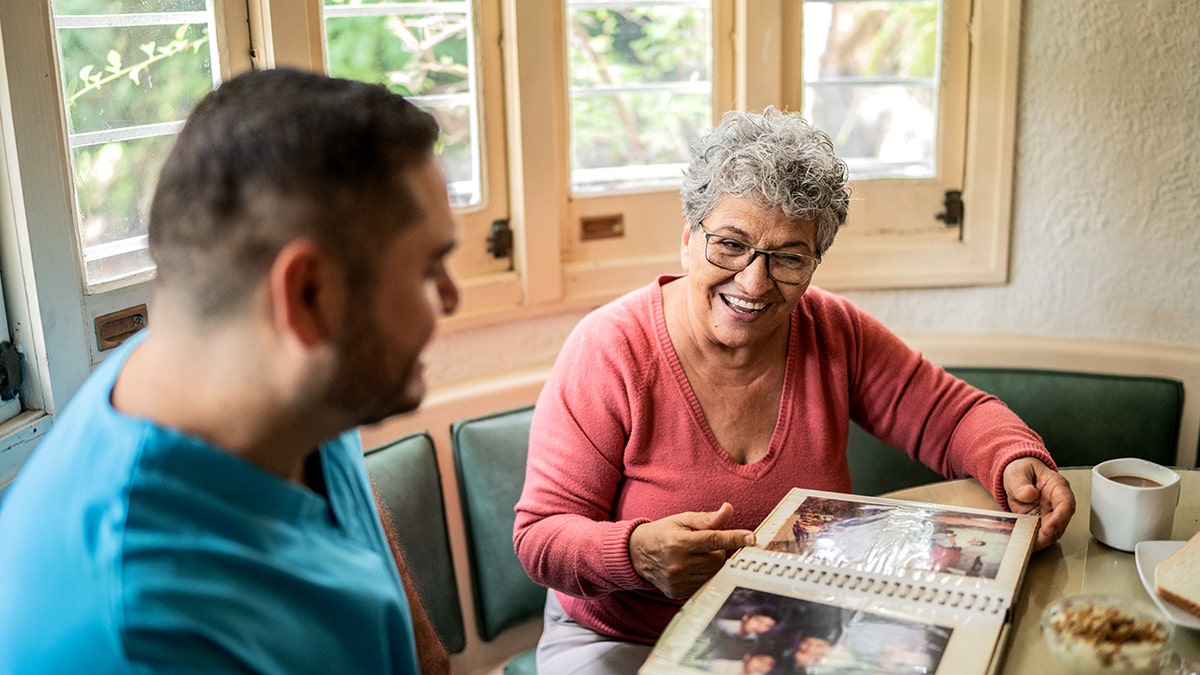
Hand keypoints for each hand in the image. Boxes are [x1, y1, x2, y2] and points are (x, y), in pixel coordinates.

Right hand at [629, 503, 755, 598]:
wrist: (637, 554)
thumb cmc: (663, 533)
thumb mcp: (682, 520)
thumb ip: (707, 519)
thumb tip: (728, 510)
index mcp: (679, 542)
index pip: (713, 540)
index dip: (734, 538)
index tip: (752, 538)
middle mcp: (678, 564)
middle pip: (717, 559)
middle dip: (716, 550)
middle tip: (702, 545)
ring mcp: (678, 581)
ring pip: (713, 572)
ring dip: (711, 564)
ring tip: (694, 556)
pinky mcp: (679, 593)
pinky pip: (705, 584)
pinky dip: (703, 575)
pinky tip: (690, 567)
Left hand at [1003, 457, 1075, 549]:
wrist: (1017, 476)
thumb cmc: (1022, 470)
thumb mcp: (1018, 472)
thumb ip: (1022, 482)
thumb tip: (1029, 493)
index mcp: (1057, 486)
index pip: (1066, 503)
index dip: (1060, 517)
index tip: (1050, 526)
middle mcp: (1057, 503)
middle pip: (1062, 521)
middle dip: (1051, 533)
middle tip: (1038, 540)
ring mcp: (1050, 514)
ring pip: (1053, 531)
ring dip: (1043, 539)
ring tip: (1029, 543)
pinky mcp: (1040, 522)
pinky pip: (1041, 534)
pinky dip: (1034, 540)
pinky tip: (1025, 543)